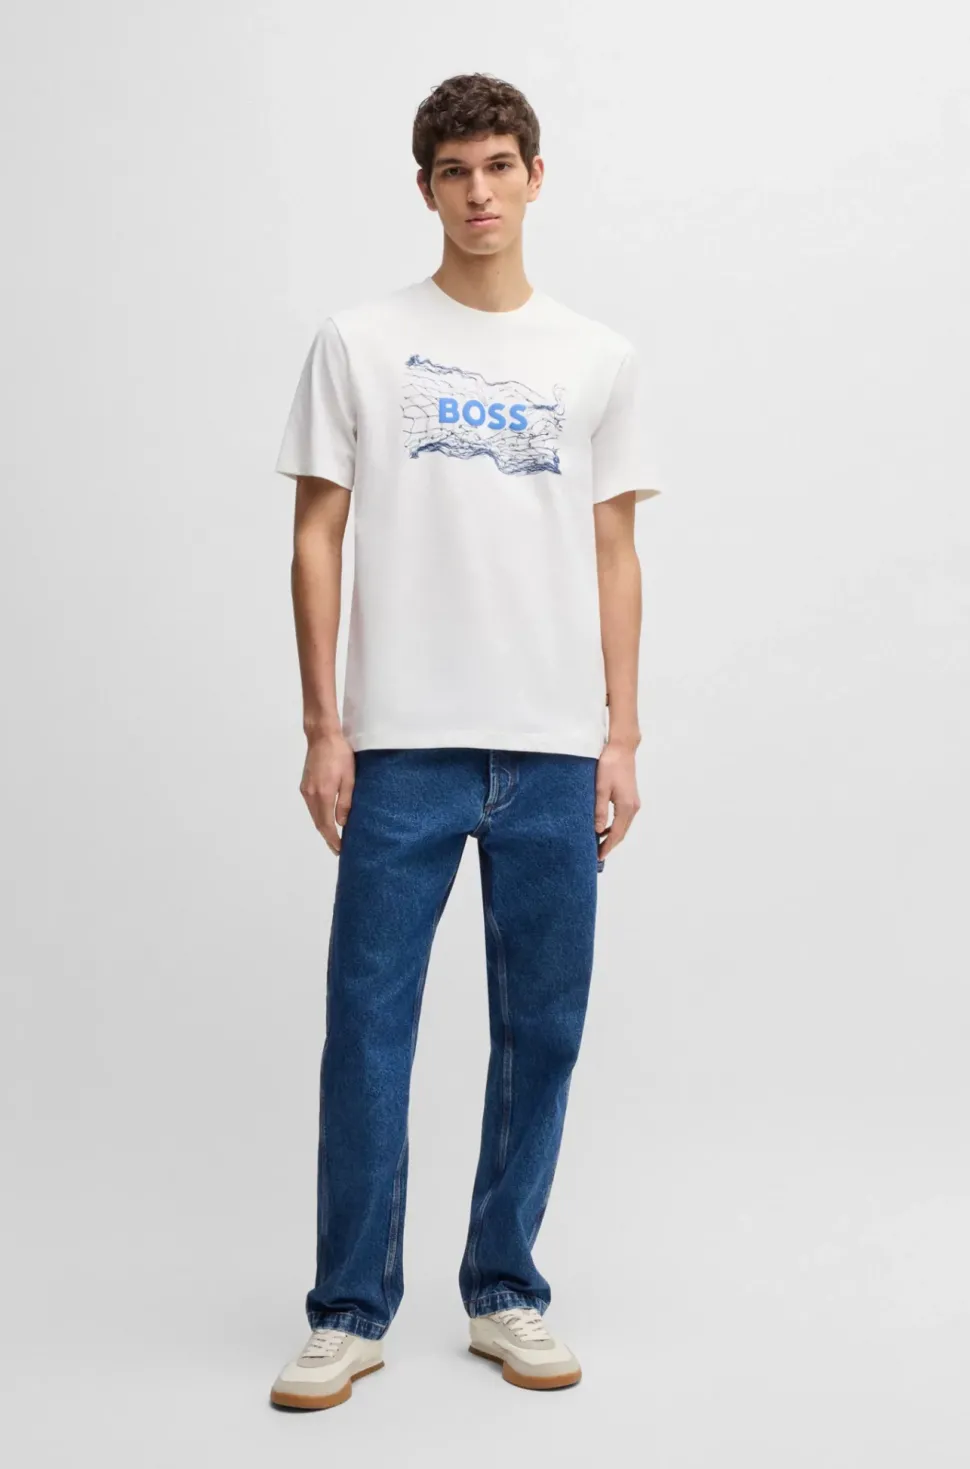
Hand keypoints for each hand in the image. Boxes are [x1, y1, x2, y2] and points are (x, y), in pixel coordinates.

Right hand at [300, 731, 355, 854]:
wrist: (322, 736)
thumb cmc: (340, 754)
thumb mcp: (349, 778)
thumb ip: (345, 802)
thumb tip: (342, 823)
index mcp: (323, 794)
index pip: (326, 824)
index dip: (333, 839)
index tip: (340, 850)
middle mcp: (311, 795)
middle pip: (318, 823)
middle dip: (327, 837)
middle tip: (337, 850)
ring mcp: (305, 790)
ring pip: (314, 815)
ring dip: (323, 828)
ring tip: (334, 838)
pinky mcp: (304, 785)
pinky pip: (311, 807)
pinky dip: (318, 817)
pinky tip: (326, 819)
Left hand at [594, 739, 641, 862]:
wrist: (621, 749)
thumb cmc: (609, 766)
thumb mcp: (600, 788)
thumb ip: (600, 810)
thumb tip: (598, 830)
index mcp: (626, 807)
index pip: (617, 833)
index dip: (608, 846)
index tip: (598, 857)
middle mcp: (633, 807)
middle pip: (622, 832)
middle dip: (611, 844)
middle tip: (597, 854)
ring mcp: (634, 803)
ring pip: (623, 826)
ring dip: (613, 835)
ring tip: (599, 843)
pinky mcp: (631, 798)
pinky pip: (624, 818)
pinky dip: (615, 826)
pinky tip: (604, 828)